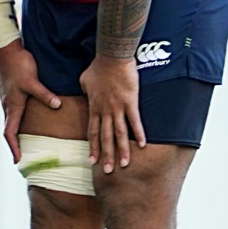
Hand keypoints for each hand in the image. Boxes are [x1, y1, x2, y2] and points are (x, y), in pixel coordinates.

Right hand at [0, 44, 60, 163]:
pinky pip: (14, 113)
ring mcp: (9, 100)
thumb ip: (45, 94)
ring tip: (26, 144)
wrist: (6, 50)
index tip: (19, 160)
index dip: (14, 148)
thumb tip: (57, 105)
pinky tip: (28, 122)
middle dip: (15, 145)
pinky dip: (19, 123)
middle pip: (10, 131)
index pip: (10, 133)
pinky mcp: (11, 94)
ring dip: (17, 134)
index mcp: (13, 106)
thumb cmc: (18, 66)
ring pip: (12, 122)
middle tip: (24, 157)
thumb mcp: (32, 81)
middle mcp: (8, 106)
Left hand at [78, 55, 144, 173]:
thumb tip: (85, 91)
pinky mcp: (131, 102)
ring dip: (122, 150)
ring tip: (124, 165)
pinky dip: (139, 134)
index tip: (93, 161)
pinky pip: (135, 121)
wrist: (112, 57)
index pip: (93, 132)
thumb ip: (85, 90)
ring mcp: (118, 108)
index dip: (93, 147)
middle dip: (106, 155)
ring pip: (120, 133)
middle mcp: (105, 111)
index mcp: (94, 107)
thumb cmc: (98, 66)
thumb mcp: (84, 80)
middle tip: (107, 171)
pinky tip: (142, 145)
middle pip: (106, 137)